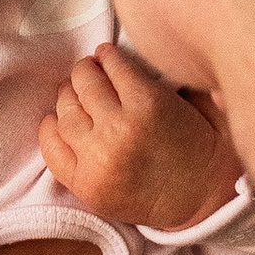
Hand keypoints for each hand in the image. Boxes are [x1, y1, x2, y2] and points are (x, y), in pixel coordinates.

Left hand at [40, 43, 241, 227]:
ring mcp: (97, 159)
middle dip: (85, 72)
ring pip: (65, 112)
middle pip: (84, 84)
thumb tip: (129, 56)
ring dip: (68, 97)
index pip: (112, 65)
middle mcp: (118, 129)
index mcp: (148, 104)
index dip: (107, 56)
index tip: (105, 55)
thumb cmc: (201, 146)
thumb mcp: (196, 100)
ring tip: (75, 95)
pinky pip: (52, 148)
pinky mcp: (84, 184)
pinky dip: (51, 129)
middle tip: (88, 71)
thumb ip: (167, 74)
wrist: (202, 199)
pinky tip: (58, 120)